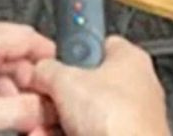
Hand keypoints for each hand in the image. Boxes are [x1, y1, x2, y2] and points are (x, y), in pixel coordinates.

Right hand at [28, 36, 171, 135]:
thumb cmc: (118, 120)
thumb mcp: (66, 81)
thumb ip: (48, 69)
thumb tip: (39, 69)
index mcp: (130, 59)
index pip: (96, 45)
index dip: (69, 54)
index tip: (49, 64)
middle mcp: (135, 89)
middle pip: (84, 87)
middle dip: (56, 99)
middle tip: (39, 103)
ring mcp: (130, 122)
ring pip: (83, 118)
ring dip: (55, 124)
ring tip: (37, 129)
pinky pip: (87, 135)